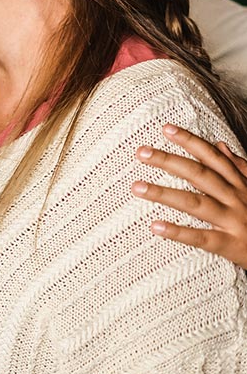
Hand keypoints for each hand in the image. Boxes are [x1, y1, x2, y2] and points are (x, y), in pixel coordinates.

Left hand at [132, 123, 246, 267]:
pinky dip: (178, 232)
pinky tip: (155, 226)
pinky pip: (201, 237)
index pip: (212, 157)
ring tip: (137, 187)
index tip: (166, 128)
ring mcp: (232, 220)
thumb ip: (239, 168)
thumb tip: (221, 144)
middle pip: (198, 175)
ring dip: (164, 194)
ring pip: (195, 203)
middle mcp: (235, 198)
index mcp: (239, 184)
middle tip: (140, 152)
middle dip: (169, 161)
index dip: (190, 141)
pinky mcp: (230, 244)